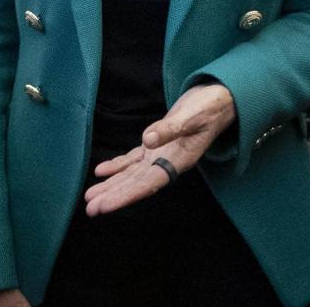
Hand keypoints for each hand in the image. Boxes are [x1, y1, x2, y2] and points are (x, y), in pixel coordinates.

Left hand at [84, 83, 235, 216]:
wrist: (220, 99)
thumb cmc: (209, 108)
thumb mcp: (192, 116)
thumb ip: (170, 128)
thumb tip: (146, 140)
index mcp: (178, 161)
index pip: (147, 184)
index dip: (124, 196)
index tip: (105, 206)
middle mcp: (167, 163)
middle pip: (137, 184)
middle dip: (113, 196)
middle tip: (90, 209)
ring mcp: (161, 155)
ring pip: (132, 175)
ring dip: (112, 185)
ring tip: (91, 197)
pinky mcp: (156, 144)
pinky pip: (134, 160)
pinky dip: (117, 166)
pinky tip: (101, 172)